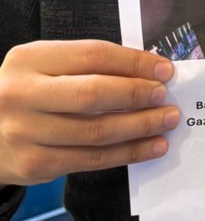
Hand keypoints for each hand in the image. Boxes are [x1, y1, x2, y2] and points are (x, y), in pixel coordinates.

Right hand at [0, 40, 178, 185]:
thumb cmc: (29, 92)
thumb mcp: (46, 67)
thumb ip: (88, 66)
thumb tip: (148, 71)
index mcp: (29, 59)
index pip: (92, 55)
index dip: (134, 63)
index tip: (165, 69)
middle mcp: (22, 94)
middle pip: (93, 94)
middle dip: (138, 95)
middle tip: (167, 97)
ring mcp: (24, 132)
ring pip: (96, 132)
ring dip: (140, 127)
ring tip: (167, 122)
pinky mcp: (33, 165)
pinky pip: (90, 160)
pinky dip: (127, 153)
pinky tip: (150, 147)